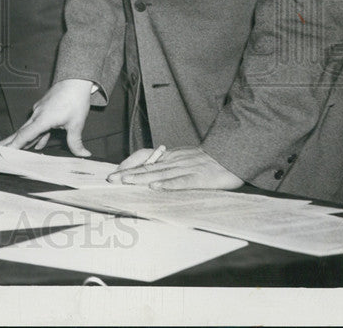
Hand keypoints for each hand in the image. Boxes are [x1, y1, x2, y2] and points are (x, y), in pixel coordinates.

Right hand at [0, 78, 94, 155]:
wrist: (76, 80)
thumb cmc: (75, 99)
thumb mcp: (76, 123)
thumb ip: (76, 142)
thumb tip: (83, 154)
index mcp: (43, 119)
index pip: (25, 135)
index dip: (15, 144)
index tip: (5, 151)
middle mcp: (37, 115)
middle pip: (21, 131)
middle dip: (9, 142)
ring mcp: (40, 111)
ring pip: (28, 128)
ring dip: (22, 139)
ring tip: (13, 149)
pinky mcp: (44, 109)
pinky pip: (36, 125)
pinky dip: (35, 135)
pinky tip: (38, 144)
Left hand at [106, 146, 243, 190]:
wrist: (232, 155)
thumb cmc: (208, 160)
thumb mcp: (184, 157)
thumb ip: (168, 164)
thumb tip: (149, 174)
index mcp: (171, 155)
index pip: (145, 156)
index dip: (129, 163)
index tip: (116, 172)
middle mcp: (175, 160)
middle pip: (148, 166)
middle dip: (128, 173)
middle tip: (111, 179)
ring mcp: (186, 168)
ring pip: (160, 173)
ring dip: (142, 178)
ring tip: (126, 182)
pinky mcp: (199, 178)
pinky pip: (181, 181)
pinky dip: (168, 185)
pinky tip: (156, 188)